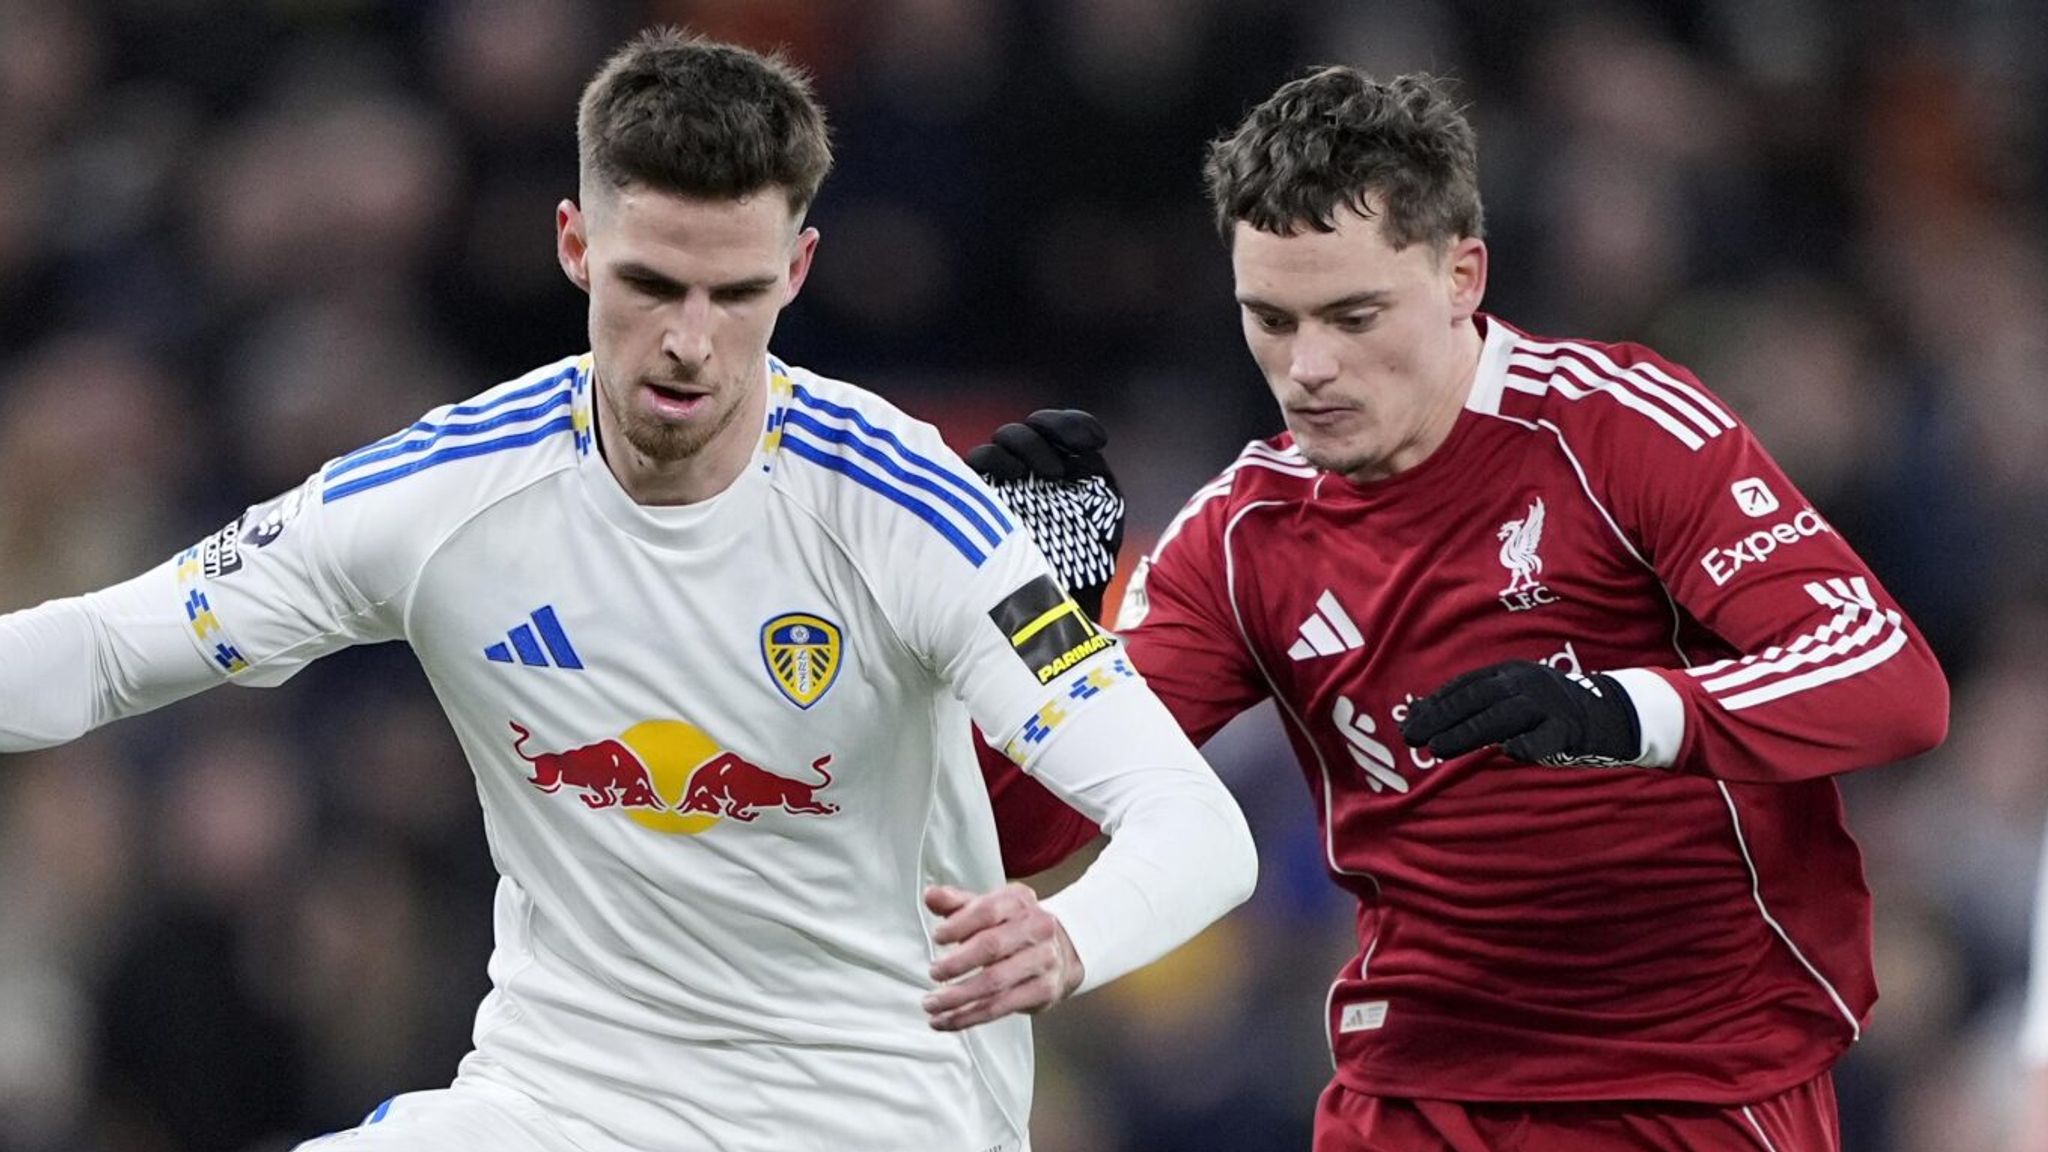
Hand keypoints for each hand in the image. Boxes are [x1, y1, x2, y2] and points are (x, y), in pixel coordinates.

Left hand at [922, 882, 1083, 1030]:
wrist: (1062, 950)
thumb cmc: (1016, 928)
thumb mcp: (989, 907)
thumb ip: (957, 903)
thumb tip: (932, 896)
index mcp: (1019, 902)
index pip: (988, 910)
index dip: (959, 924)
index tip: (938, 936)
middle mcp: (1036, 928)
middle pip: (992, 946)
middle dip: (957, 963)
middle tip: (934, 972)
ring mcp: (1043, 961)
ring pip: (994, 983)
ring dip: (958, 997)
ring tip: (932, 1004)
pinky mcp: (1043, 991)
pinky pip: (1001, 1007)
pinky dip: (969, 1016)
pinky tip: (948, 1019)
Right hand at [966, 410, 1124, 620]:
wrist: (1064, 605)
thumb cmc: (1088, 560)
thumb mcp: (1103, 509)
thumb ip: (1095, 468)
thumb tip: (1088, 444)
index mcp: (1055, 467)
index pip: (1054, 428)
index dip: (1070, 425)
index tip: (1096, 441)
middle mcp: (1024, 472)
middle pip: (1022, 432)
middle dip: (1044, 437)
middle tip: (1060, 472)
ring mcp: (998, 487)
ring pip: (998, 444)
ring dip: (1022, 446)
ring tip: (1046, 476)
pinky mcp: (974, 502)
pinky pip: (973, 466)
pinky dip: (994, 462)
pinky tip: (1013, 478)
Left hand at [1400, 660, 1642, 766]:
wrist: (1609, 713)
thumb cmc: (1546, 710)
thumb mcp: (1508, 698)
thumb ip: (1471, 705)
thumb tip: (1421, 712)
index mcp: (1509, 673)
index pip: (1465, 686)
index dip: (1436, 704)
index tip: (1409, 723)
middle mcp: (1526, 683)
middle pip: (1478, 699)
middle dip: (1442, 717)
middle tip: (1412, 737)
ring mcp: (1548, 705)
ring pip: (1503, 717)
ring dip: (1469, 732)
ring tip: (1438, 748)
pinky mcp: (1569, 730)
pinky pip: (1547, 738)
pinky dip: (1529, 744)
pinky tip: (1510, 752)